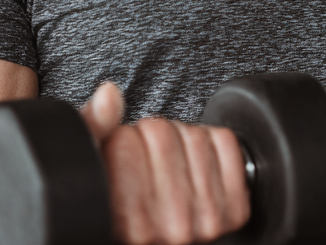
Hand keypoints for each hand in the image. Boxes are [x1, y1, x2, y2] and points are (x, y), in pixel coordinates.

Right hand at [80, 82, 250, 244]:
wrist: (161, 240)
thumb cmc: (121, 206)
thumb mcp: (92, 174)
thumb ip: (92, 129)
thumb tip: (109, 94)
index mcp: (126, 224)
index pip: (125, 141)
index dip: (122, 141)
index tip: (123, 160)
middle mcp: (168, 229)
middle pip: (161, 132)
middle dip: (150, 137)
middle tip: (147, 162)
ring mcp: (205, 221)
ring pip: (194, 134)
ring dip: (180, 140)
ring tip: (168, 166)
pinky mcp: (233, 211)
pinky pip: (224, 141)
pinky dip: (210, 142)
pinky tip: (192, 165)